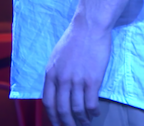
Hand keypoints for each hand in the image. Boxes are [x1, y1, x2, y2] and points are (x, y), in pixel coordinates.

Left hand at [42, 0, 130, 125]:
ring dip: (81, 120)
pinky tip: (95, 113)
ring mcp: (77, 80)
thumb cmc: (74, 39)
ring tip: (85, 123)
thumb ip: (55, 73)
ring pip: (76, 109)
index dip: (52, 116)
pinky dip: (92, 111)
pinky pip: (90, 103)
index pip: (48, 102)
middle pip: (61, 109)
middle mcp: (61, 79)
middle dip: (66, 123)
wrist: (89, 27)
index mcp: (50, 74)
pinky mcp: (92, 80)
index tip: (57, 123)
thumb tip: (56, 89)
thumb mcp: (56, 57)